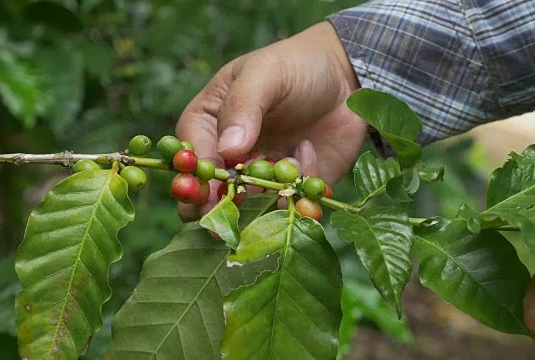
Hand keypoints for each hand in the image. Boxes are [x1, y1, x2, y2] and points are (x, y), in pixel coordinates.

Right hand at [176, 21, 367, 220]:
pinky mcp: (290, 190)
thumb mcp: (265, 74)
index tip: (206, 193)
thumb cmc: (295, 66)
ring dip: (265, 198)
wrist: (345, 76)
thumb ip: (242, 107)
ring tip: (289, 160)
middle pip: (210, 196)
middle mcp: (227, 158)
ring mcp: (258, 178)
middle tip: (236, 206)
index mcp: (207, 126)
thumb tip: (228, 150)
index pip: (191, 160)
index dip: (195, 181)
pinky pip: (288, 207)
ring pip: (249, 210)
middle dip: (221, 208)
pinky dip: (298, 192)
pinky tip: (308, 150)